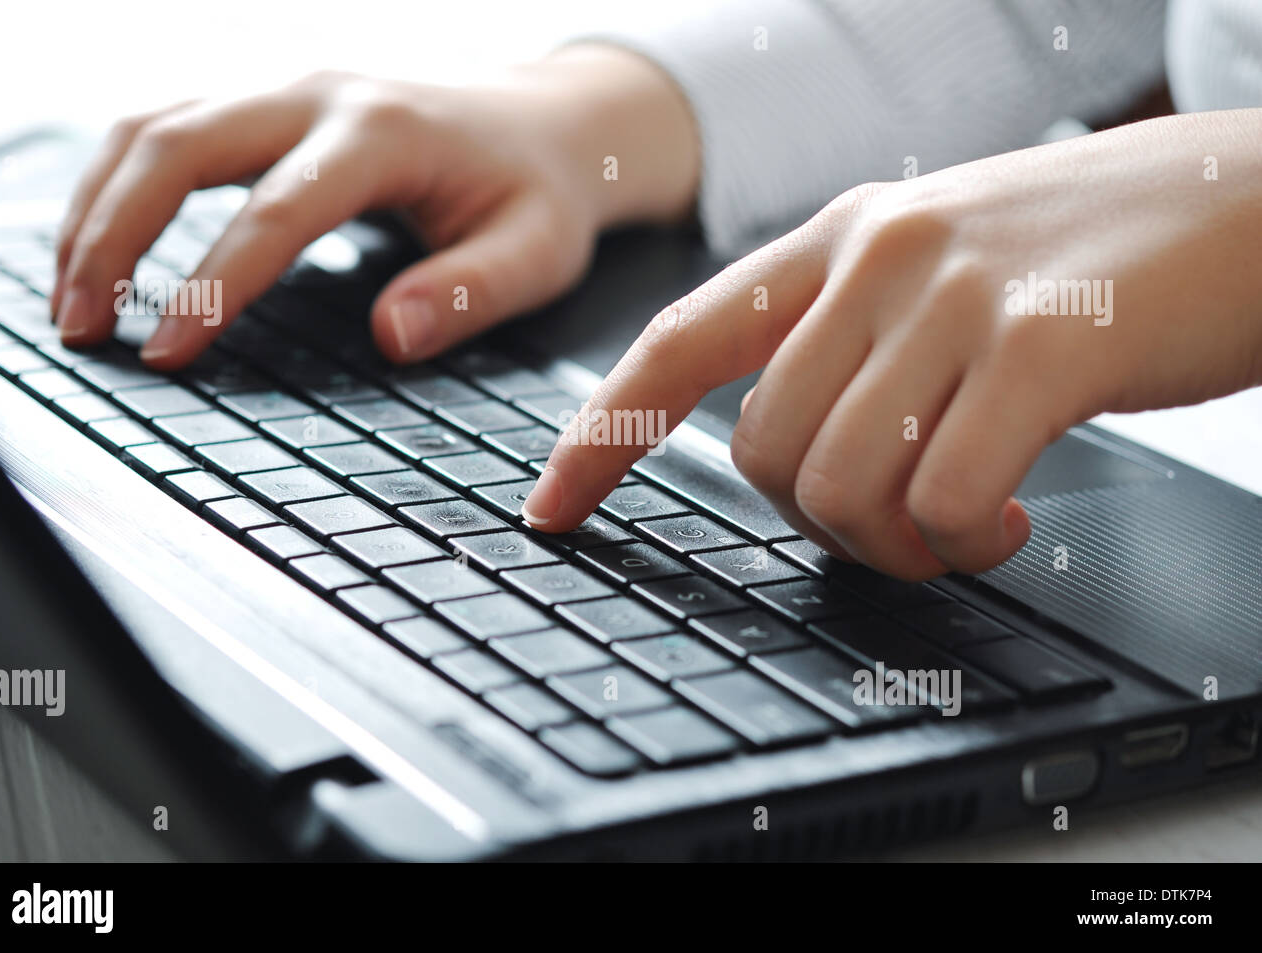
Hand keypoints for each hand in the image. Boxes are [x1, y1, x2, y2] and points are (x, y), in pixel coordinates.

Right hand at [51, 47, 697, 369]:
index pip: (277, 212)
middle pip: (178, 144)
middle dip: (113, 236)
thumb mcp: (537, 252)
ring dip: (96, 207)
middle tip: (82, 328)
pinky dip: (116, 183)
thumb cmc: (540, 192)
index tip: (166, 355)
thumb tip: (391, 337)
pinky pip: (164, 126)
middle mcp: (317, 93)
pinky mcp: (264, 99)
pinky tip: (100, 243)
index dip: (213, 286)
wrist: (545, 120)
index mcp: (384, 134)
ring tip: (71, 298)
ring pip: (152, 125)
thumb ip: (469, 293)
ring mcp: (283, 86)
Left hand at [525, 109, 1261, 579]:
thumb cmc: (1094, 256)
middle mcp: (880, 254)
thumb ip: (854, 336)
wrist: (1251, 203)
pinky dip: (965, 541)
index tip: (553, 504)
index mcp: (842, 236)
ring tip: (963, 525)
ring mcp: (957, 295)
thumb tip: (790, 450)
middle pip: (764, 449)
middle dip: (820, 523)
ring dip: (895, 542)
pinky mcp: (1042, 344)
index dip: (602, 431)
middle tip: (902, 523)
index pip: (679, 340)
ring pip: (842, 481)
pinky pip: (944, 496)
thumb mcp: (944, 268)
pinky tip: (1010, 521)